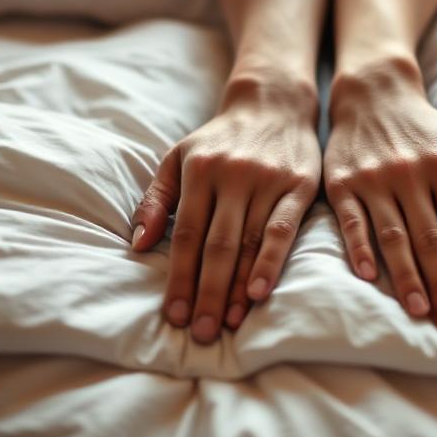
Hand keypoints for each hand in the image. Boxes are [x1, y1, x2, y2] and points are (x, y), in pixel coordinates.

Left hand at [131, 76, 320, 343]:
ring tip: (226, 323)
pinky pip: (283, 231)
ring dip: (236, 288)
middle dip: (205, 293)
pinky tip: (259, 293)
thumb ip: (156, 199)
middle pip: (216, 245)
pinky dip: (270, 263)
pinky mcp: (298, 186)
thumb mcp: (178, 157)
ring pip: (248, 243)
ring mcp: (267, 181)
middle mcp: (232, 176)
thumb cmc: (220, 140)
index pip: (185, 234)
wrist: (274, 103)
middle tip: (199, 332)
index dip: (179, 277)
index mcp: (200, 171)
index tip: (173, 315)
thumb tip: (137, 245)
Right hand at [324, 62, 436, 333]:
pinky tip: (370, 278)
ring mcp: (373, 179)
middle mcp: (409, 173)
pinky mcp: (342, 183)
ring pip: (393, 236)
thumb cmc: (427, 130)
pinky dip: (359, 250)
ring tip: (420, 311)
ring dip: (407, 277)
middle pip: (430, 239)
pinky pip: (352, 222)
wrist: (374, 95)